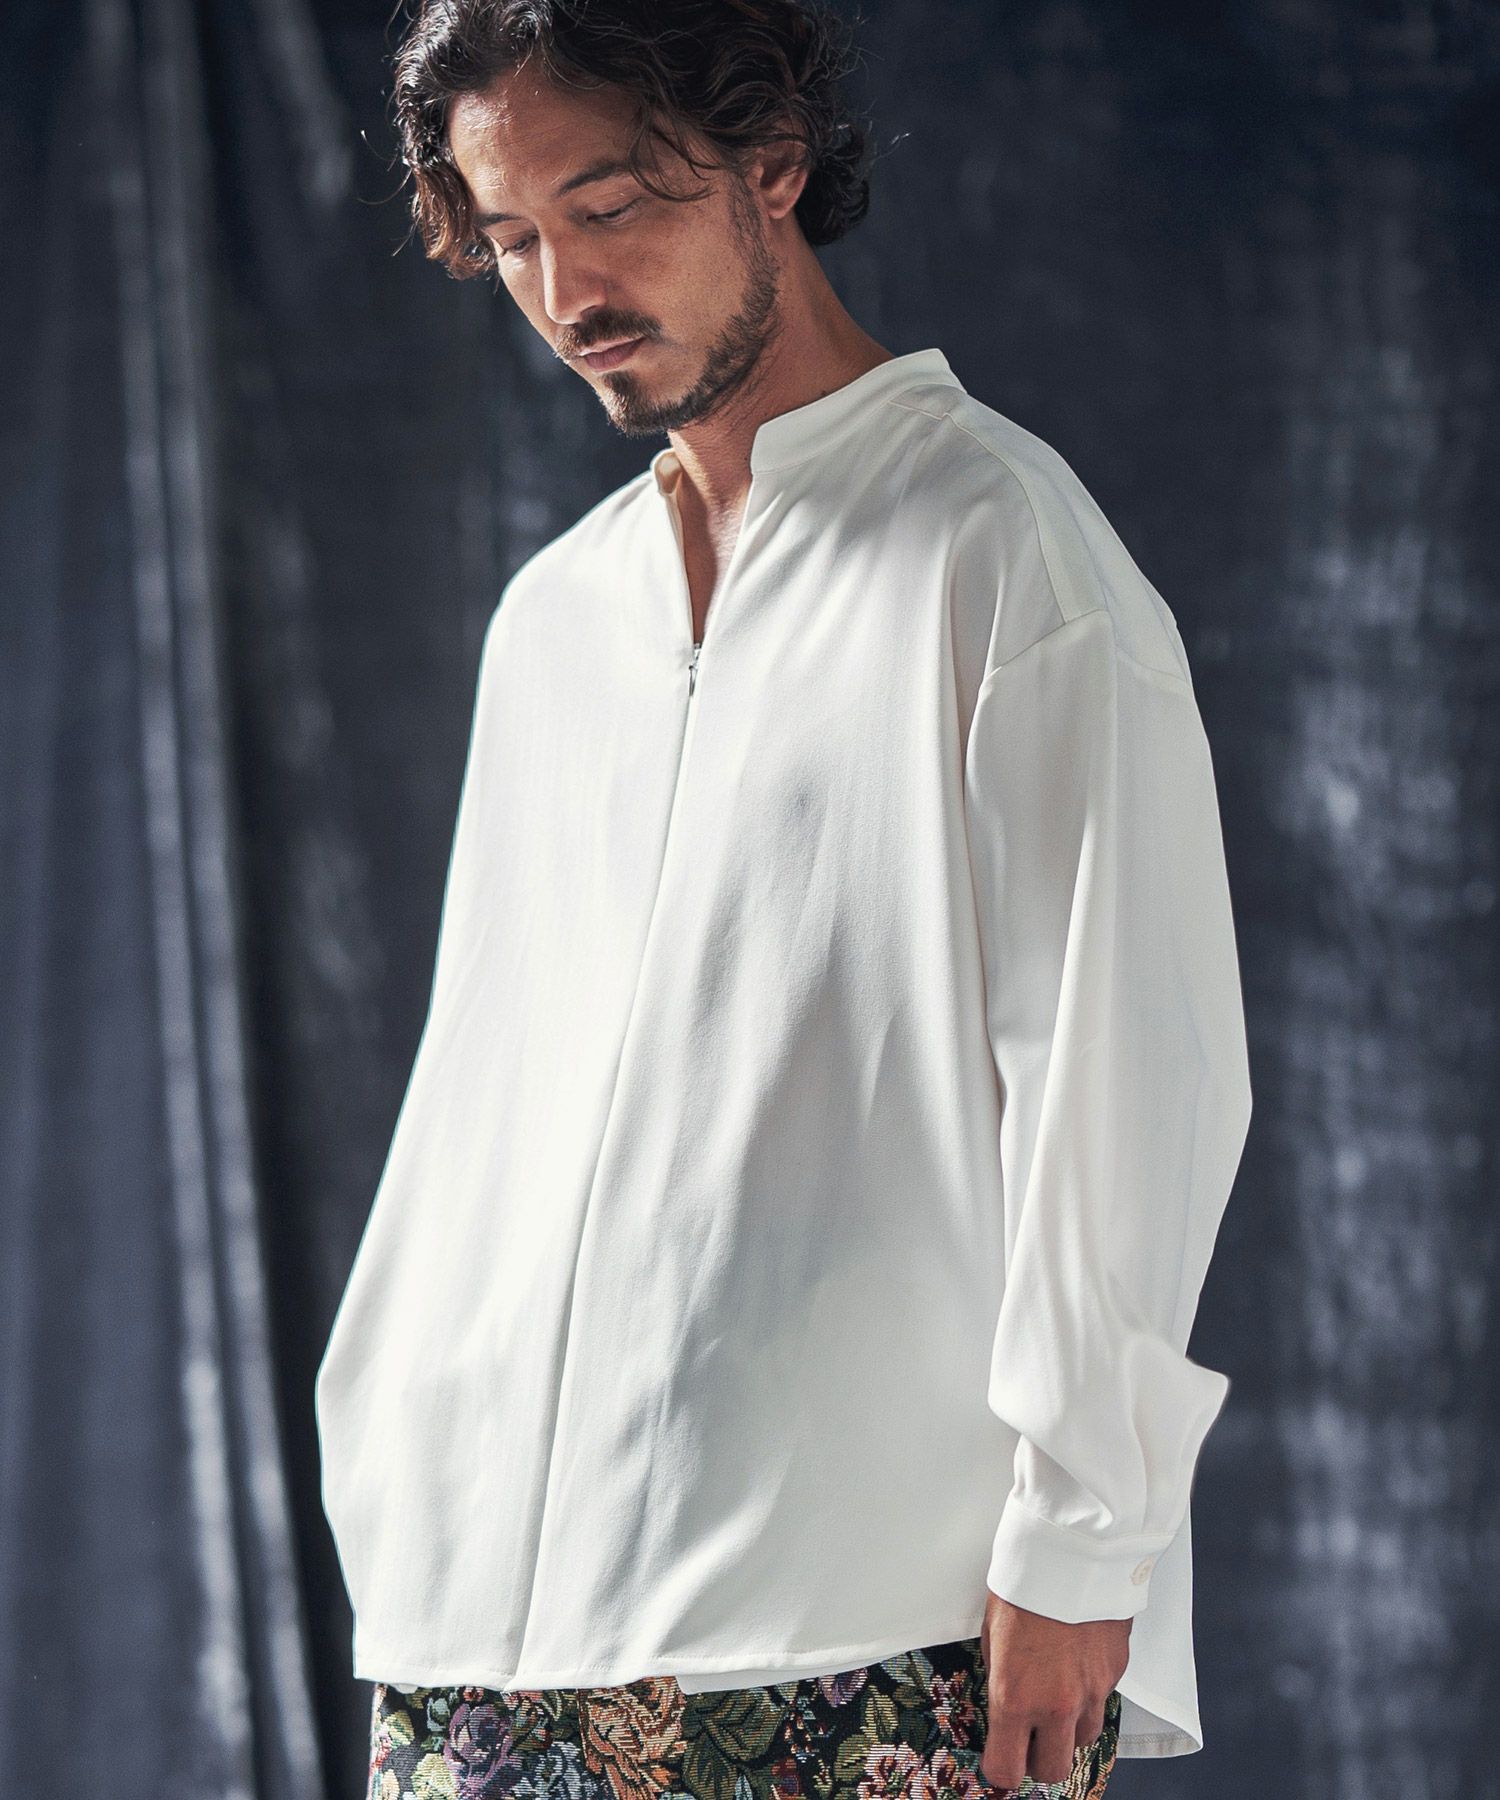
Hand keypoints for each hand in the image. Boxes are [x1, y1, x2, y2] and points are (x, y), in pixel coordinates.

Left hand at [978, 1587, 1129, 1792]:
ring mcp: (1091, 1692)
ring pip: (1082, 1740)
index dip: (1000, 1768)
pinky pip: (1102, 1701)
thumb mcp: (992, 1632)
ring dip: (1068, 1729)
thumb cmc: (1026, 1583)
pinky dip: (1089, 1694)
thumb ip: (1000, 1677)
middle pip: (1052, 1770)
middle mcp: (1056, 1705)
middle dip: (1039, 1759)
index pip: (1007, 1769)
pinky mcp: (1114, 1674)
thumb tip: (1003, 1701)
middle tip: (1029, 1736)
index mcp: (1016, 1697)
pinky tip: (1076, 1663)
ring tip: (1055, 1695)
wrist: (1073, 1551)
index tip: (998, 1756)